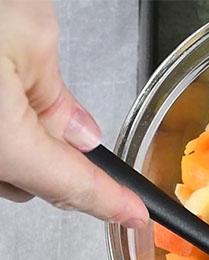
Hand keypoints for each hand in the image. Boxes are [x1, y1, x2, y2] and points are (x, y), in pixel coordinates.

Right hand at [0, 0, 147, 227]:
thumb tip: (77, 133)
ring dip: (22, 145)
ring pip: (1, 167)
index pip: (70, 184)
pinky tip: (1, 97)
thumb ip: (56, 96)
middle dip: (60, 162)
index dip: (110, 202)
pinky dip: (1, 131)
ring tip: (18, 92)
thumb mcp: (27, 35)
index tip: (135, 214)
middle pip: (30, 181)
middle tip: (75, 126)